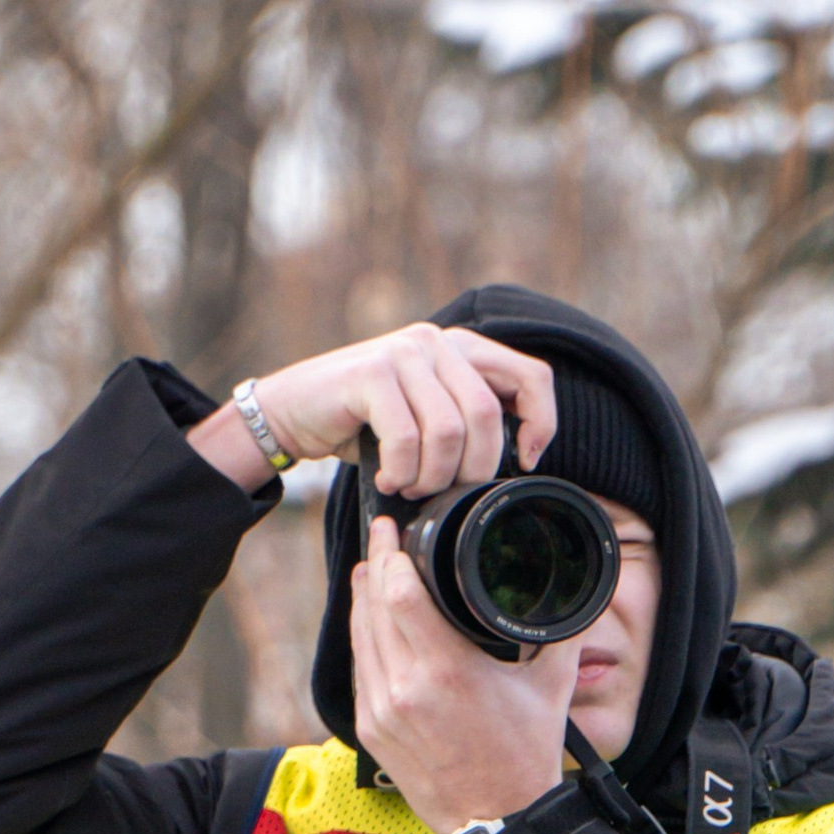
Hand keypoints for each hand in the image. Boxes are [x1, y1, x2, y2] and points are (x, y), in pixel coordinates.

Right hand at [186, 322, 557, 498]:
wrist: (292, 411)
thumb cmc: (364, 424)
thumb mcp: (427, 417)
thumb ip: (467, 421)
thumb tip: (522, 462)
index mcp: (463, 349)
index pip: (532, 377)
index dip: (540, 424)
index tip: (524, 461)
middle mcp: (437, 342)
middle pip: (486, 415)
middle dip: (471, 469)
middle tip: (442, 491)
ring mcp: (404, 352)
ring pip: (448, 431)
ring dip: (431, 476)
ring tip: (410, 486)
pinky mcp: (372, 372)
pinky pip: (407, 437)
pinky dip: (401, 471)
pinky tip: (388, 478)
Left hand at [351, 515, 576, 833]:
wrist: (498, 822)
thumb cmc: (525, 757)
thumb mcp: (551, 687)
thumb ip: (561, 633)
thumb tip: (577, 592)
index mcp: (446, 672)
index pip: (398, 594)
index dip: (389, 554)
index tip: (392, 530)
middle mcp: (404, 690)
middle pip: (371, 607)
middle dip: (373, 566)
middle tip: (381, 538)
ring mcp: (381, 712)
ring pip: (358, 637)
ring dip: (362, 599)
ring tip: (371, 569)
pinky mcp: (371, 731)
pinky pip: (359, 669)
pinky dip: (363, 638)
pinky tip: (372, 621)